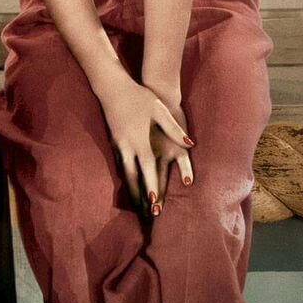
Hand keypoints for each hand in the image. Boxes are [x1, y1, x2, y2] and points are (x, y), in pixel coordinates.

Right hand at [95, 73, 193, 218]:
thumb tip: (189, 144)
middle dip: (140, 197)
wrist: (113, 88)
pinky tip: (128, 185)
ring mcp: (119, 145)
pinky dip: (125, 178)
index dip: (151, 187)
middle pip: (134, 177)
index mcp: (142, 141)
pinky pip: (120, 165)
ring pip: (125, 174)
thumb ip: (173, 128)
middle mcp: (129, 147)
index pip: (148, 170)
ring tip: (137, 207)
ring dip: (132, 191)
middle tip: (146, 215)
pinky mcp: (114, 142)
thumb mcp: (159, 109)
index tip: (155, 203)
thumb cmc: (140, 97)